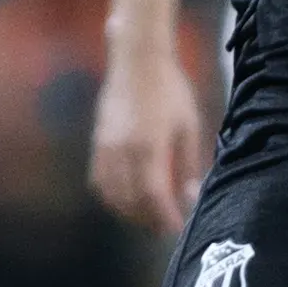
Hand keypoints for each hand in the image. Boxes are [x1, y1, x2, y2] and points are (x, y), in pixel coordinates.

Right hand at [90, 43, 209, 233]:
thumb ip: (188, 163)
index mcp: (149, 147)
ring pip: (111, 194)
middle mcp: (123, 151)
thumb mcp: (188, 125)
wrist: (137, 59)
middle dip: (147, 219)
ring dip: (128, 211)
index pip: (154, 196)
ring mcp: (106, 147)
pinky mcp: (97, 141)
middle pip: (130, 200)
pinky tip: (125, 198)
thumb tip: (189, 196)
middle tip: (163, 227)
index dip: (164, 217)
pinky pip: (98, 179)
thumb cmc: (170, 89)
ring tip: (146, 217)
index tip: (176, 227)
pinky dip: (111, 196)